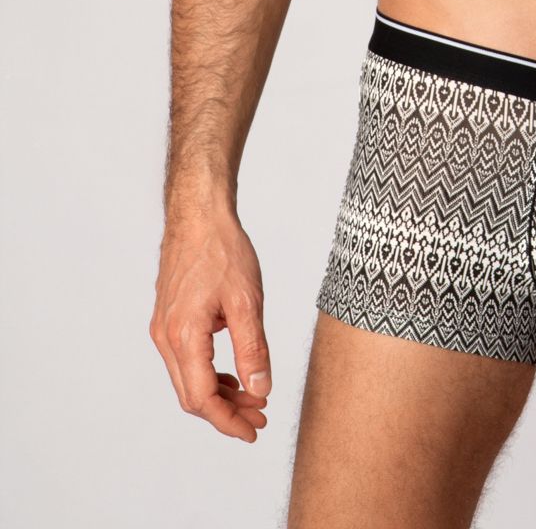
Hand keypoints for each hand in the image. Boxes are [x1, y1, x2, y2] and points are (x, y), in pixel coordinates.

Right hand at [149, 209, 271, 441]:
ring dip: (219, 394)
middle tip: (259, 417)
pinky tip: (234, 373)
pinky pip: (186, 360)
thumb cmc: (223, 250)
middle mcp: (166, 337)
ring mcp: (164, 328)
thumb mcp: (248, 301)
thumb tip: (260, 389)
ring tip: (253, 397)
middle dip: (226, 412)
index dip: (228, 421)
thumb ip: (253, 349)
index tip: (254, 431)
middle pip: (192, 395)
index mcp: (184, 336)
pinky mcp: (169, 319)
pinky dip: (209, 373)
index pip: (202, 399)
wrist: (199, 214)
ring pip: (188, 378)